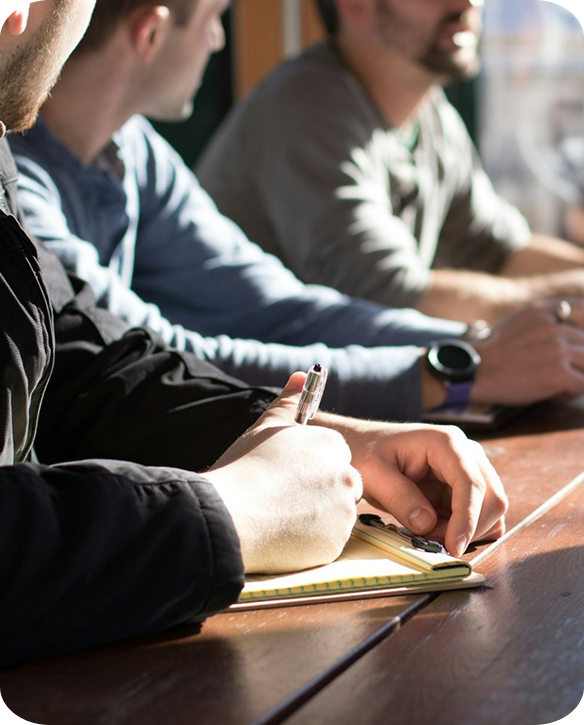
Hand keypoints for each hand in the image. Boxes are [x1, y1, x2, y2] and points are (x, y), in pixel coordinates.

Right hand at [205, 372, 362, 573]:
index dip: (310, 467)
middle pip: (340, 485)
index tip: (289, 476)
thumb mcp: (266, 427)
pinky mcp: (336, 544)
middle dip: (318, 492)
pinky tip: (283, 534)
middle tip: (283, 498)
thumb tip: (301, 375)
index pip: (334, 456)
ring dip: (315, 517)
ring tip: (279, 516)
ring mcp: (343, 512)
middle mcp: (346, 476)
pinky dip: (311, 541)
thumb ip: (288, 402)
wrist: (230, 515)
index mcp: (331, 445)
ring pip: (335, 514)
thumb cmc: (245, 468)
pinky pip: (327, 541)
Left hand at [314, 415, 506, 557]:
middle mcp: (466, 453)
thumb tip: (427, 524)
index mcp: (446, 442)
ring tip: (427, 532)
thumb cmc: (366, 452)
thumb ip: (399, 497)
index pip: (471, 483)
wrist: (362, 446)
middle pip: (491, 498)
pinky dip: (465, 530)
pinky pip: (481, 516)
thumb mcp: (373, 473)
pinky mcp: (465, 487)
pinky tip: (437, 530)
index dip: (466, 518)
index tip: (453, 547)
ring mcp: (469, 469)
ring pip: (490, 510)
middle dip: (467, 528)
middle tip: (430, 541)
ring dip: (466, 531)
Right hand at [473, 299, 583, 404]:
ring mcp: (559, 350)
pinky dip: (570, 393)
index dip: (582, 329)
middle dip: (576, 359)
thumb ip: (544, 321)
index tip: (575, 344)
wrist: (474, 371)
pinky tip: (554, 394)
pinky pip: (582, 385)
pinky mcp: (559, 374)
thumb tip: (567, 329)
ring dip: (576, 375)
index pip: (582, 311)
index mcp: (544, 311)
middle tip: (555, 370)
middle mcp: (555, 327)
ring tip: (556, 384)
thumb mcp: (518, 322)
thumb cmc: (493, 352)